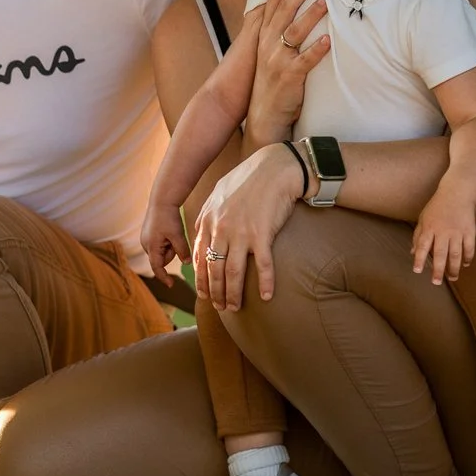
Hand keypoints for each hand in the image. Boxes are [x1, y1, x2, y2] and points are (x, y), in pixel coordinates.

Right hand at [140, 201, 188, 283]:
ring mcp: (145, 239)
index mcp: (151, 246)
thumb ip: (182, 250)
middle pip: (161, 259)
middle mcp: (145, 245)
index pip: (157, 267)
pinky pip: (159, 245)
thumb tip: (187, 263)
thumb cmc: (169, 217)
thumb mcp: (178, 235)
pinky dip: (166, 241)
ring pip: (161, 252)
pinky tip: (168, 230)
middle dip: (171, 253)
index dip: (164, 277)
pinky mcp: (148, 235)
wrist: (161, 200)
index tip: (171, 285)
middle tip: (176, 239)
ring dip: (169, 247)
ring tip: (172, 232)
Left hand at [191, 142, 305, 312]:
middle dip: (215, 292)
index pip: (200, 257)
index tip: (204, 294)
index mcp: (209, 220)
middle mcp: (221, 229)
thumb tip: (200, 230)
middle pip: (214, 269)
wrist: (275, 168)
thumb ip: (208, 214)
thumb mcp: (219, 193)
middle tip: (220, 307)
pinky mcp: (262, 234)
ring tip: (235, 308)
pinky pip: (263, 266)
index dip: (201, 279)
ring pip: (232, 272)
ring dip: (233, 294)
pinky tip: (267, 297)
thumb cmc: (249, 179)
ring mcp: (241, 232)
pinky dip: (265, 283)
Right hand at [243, 0, 330, 147]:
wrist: (264, 114)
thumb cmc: (274, 80)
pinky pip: (304, 61)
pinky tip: (329, 41)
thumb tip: (292, 5)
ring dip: (312, 14)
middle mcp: (268, 43)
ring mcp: (278, 59)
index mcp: (265, 34)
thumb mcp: (270, 51)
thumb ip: (279, 29)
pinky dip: (317, 50)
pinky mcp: (289, 77)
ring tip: (327, 0)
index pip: (274, 1)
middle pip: (285, 10)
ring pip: (295, 31)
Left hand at [411, 193, 475, 283]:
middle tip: (436, 282)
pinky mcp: (469, 231)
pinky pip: (469, 248)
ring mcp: (457, 232)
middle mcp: (443, 231)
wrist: (457, 193)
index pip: (422, 246)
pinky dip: (468, 257)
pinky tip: (465, 264)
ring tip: (452, 278)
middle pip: (440, 253)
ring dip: (454, 268)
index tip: (417, 271)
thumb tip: (413, 253)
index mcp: (429, 228)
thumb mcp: (423, 218)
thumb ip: (417, 236)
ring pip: (456, 254)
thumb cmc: (436, 207)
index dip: (419, 259)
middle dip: (438, 269)